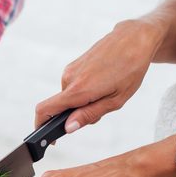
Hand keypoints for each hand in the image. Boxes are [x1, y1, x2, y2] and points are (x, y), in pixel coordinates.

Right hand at [35, 19, 164, 133]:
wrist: (134, 38)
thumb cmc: (131, 68)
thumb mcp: (115, 99)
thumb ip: (89, 115)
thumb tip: (68, 128)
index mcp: (79, 89)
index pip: (45, 110)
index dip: (41, 127)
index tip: (50, 138)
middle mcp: (69, 78)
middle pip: (60, 108)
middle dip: (75, 115)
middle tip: (101, 109)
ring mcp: (70, 70)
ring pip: (68, 97)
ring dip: (82, 102)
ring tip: (106, 92)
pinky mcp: (73, 65)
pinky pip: (72, 86)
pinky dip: (83, 92)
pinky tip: (102, 82)